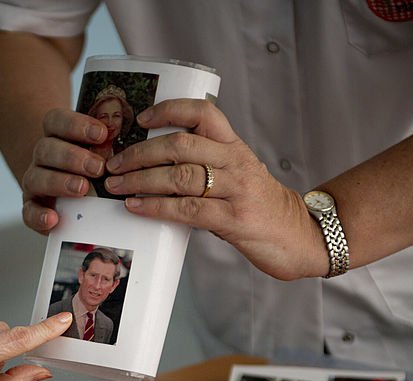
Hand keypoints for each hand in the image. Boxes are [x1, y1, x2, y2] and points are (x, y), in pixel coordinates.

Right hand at [21, 109, 110, 233]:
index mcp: (56, 136)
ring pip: (37, 177)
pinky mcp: (32, 207)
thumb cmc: (90, 169)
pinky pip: (29, 211)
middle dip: (73, 157)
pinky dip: (39, 215)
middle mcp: (42, 157)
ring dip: (60, 182)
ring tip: (82, 189)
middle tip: (98, 168)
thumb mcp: (99, 152)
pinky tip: (53, 218)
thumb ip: (108, 146)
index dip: (76, 124)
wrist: (67, 194)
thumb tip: (130, 141)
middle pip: (47, 149)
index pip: (56, 121)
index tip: (102, 133)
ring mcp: (35, 181)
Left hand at [102, 99, 328, 280]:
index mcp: (235, 147)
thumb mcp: (238, 176)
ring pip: (180, 177)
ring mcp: (236, 190)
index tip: (140, 118)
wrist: (299, 237)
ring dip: (140, 180)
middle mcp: (236, 162)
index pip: (202, 112)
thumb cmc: (261, 208)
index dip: (168, 110)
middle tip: (113, 163)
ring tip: (115, 185)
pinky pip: (187, 210)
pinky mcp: (234, 220)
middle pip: (180, 145)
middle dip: (139, 153)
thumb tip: (156, 168)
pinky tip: (136, 207)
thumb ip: (206, 168)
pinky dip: (156, 207)